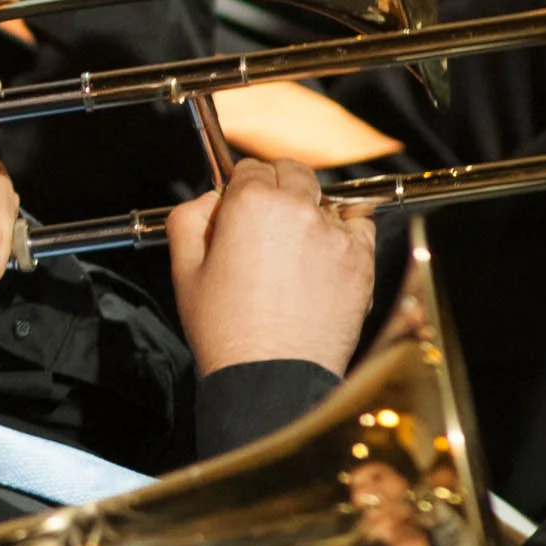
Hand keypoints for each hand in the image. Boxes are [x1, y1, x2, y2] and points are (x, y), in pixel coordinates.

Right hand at [166, 158, 374, 376]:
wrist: (272, 378)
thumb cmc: (225, 331)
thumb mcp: (184, 272)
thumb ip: (189, 218)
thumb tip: (211, 198)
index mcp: (251, 204)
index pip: (250, 168)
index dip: (242, 188)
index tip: (241, 207)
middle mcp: (298, 208)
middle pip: (292, 173)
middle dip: (278, 188)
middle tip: (266, 223)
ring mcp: (334, 233)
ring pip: (324, 200)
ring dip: (309, 212)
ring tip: (293, 253)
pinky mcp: (361, 259)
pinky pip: (358, 225)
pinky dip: (342, 233)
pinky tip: (322, 259)